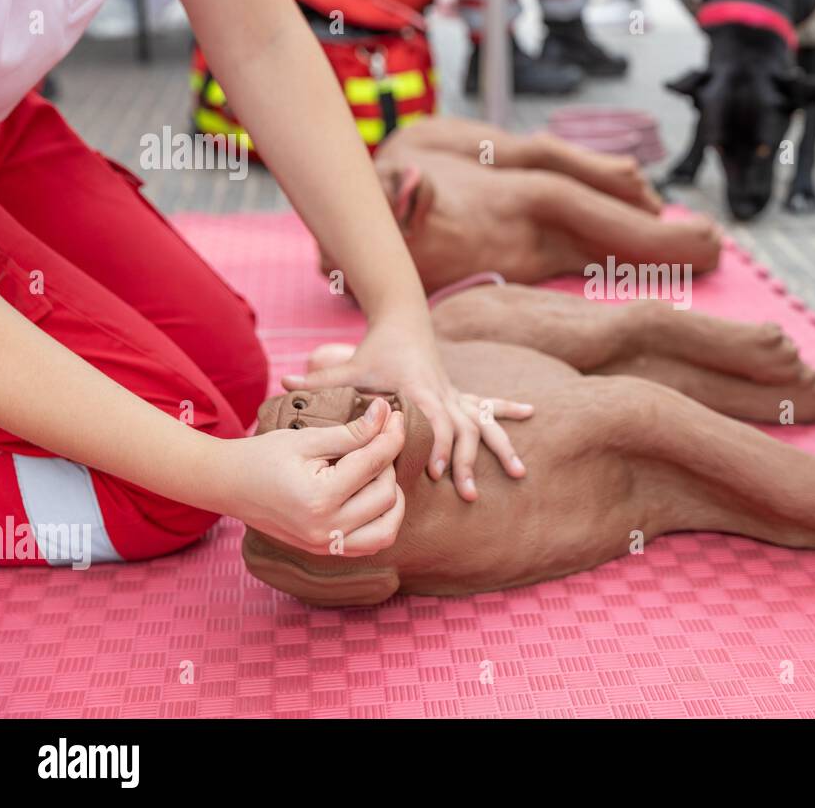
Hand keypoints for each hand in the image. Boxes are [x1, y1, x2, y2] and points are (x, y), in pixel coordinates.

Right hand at [211, 397, 406, 555]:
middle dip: (388, 463)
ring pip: (387, 528)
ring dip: (392, 498)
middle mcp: (325, 530)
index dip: (391, 434)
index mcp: (319, 498)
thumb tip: (387, 413)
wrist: (228, 485)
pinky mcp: (326, 551)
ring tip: (377, 471)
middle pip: (386, 495)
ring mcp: (325, 546)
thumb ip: (353, 431)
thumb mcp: (308, 439)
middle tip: (377, 440)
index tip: (397, 415)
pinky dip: (381, 520)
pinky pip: (371, 544)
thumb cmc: (264, 456)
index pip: (374, 463)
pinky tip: (372, 494)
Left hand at [282, 318, 532, 500]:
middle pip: (462, 428)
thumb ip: (320, 380)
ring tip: (517, 472)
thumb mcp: (348, 366)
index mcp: (417, 388)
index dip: (437, 446)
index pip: (432, 420)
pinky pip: (488, 404)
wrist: (403, 320)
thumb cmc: (375, 349)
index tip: (436, 473)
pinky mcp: (459, 392)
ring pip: (482, 421)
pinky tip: (531, 414)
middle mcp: (441, 392)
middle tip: (468, 493)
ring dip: (500, 446)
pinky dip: (509, 410)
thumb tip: (283, 382)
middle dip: (468, 461)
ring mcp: (454, 392)